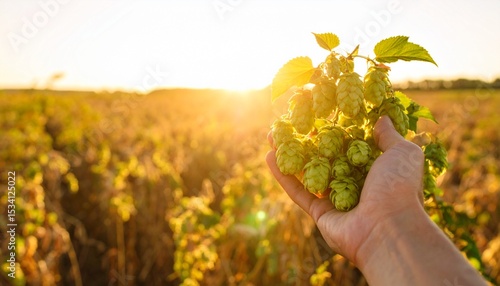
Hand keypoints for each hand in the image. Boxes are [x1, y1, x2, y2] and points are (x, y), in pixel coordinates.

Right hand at [266, 116, 424, 264]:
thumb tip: (382, 118)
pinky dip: (283, 176)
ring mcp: (335, 198)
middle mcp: (353, 182)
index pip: (348, 144)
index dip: (332, 128)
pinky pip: (298, 192)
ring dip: (289, 154)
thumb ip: (389, 136)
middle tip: (289, 123)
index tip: (317, 112)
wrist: (389, 228)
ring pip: (307, 172)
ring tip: (272, 136)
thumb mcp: (402, 153)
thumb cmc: (398, 187)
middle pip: (323, 156)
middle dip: (305, 140)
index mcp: (373, 168)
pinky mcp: (320, 213)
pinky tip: (269, 157)